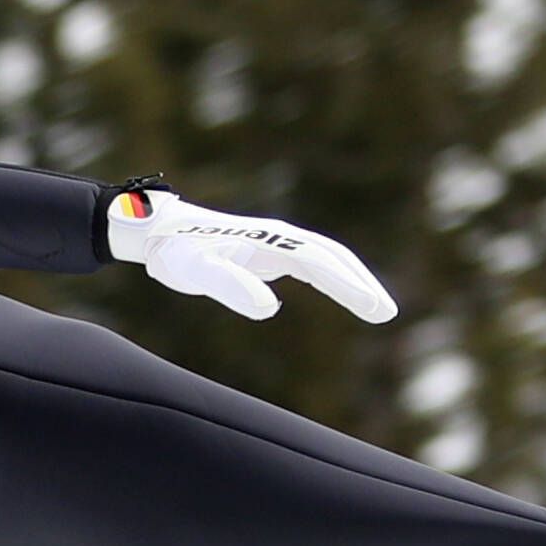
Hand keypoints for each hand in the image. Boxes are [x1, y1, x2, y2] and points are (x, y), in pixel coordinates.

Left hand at [108, 188, 395, 323]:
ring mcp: (276, 242)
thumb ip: (230, 288)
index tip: (374, 308)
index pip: (321, 264)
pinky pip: (314, 262)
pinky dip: (336, 276)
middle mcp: (279, 238)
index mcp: (270, 242)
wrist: (159, 232)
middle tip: (387, 314)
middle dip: (362, 284)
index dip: (348, 286)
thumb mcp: (197, 272)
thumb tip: (271, 307)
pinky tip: (344, 293)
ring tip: (378, 308)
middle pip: (333, 257)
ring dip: (355, 279)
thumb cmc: (177, 253)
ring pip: (328, 257)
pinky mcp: (269, 250)